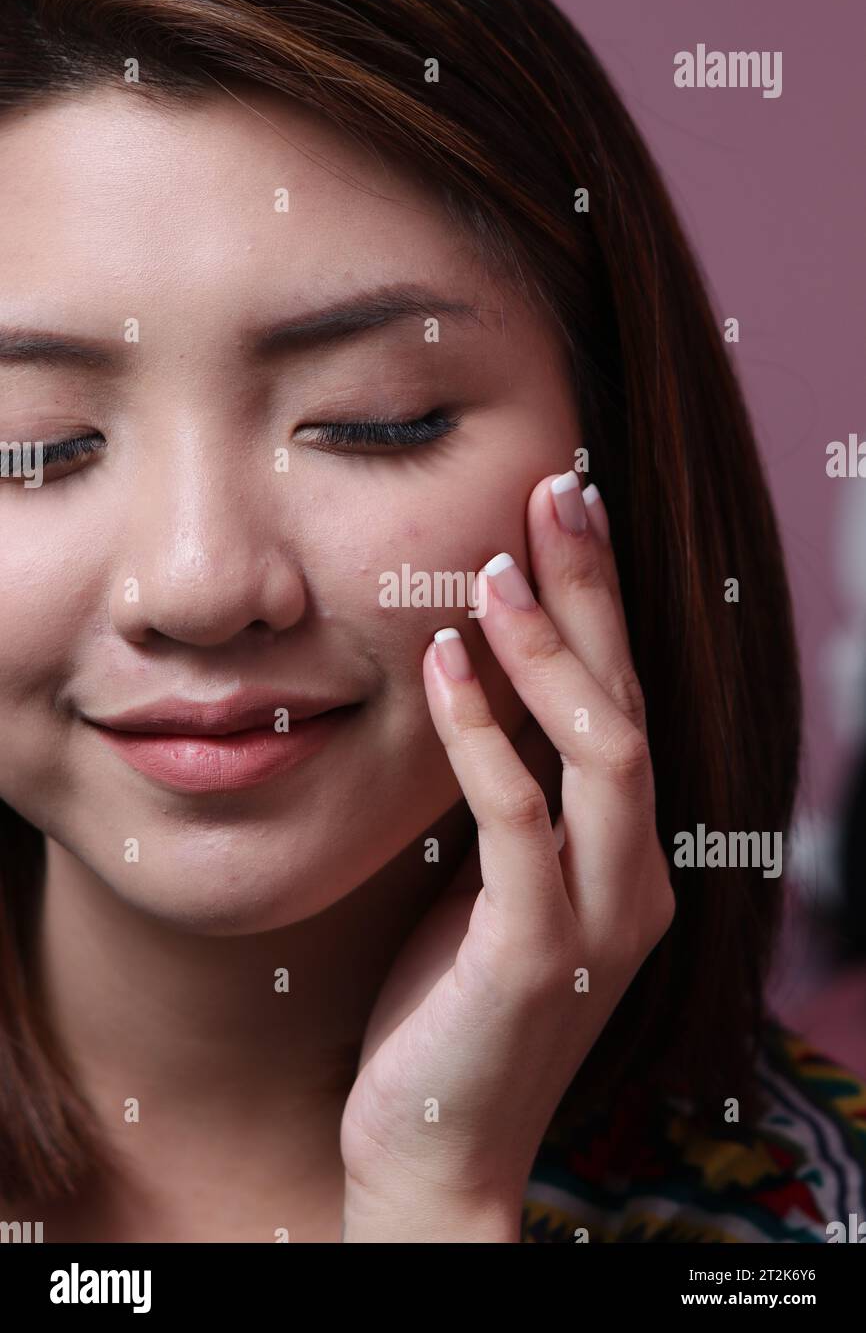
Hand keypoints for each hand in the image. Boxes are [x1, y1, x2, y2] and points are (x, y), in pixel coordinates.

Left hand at [340, 472, 674, 1241]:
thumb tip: (473, 680)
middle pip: (629, 702)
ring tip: (496, 568)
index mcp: (625, 852)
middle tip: (560, 491)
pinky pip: (521, 821)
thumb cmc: (449, 1004)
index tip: (560, 513)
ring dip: (551, 651)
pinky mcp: (538, 952)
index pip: (622, 702)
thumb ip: (506, 795)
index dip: (597, 605)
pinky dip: (483, 735)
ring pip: (604, 749)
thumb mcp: (487, 879)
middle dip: (595, 593)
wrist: (434, 1146)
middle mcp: (636, 874)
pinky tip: (443, 664)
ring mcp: (599, 916)